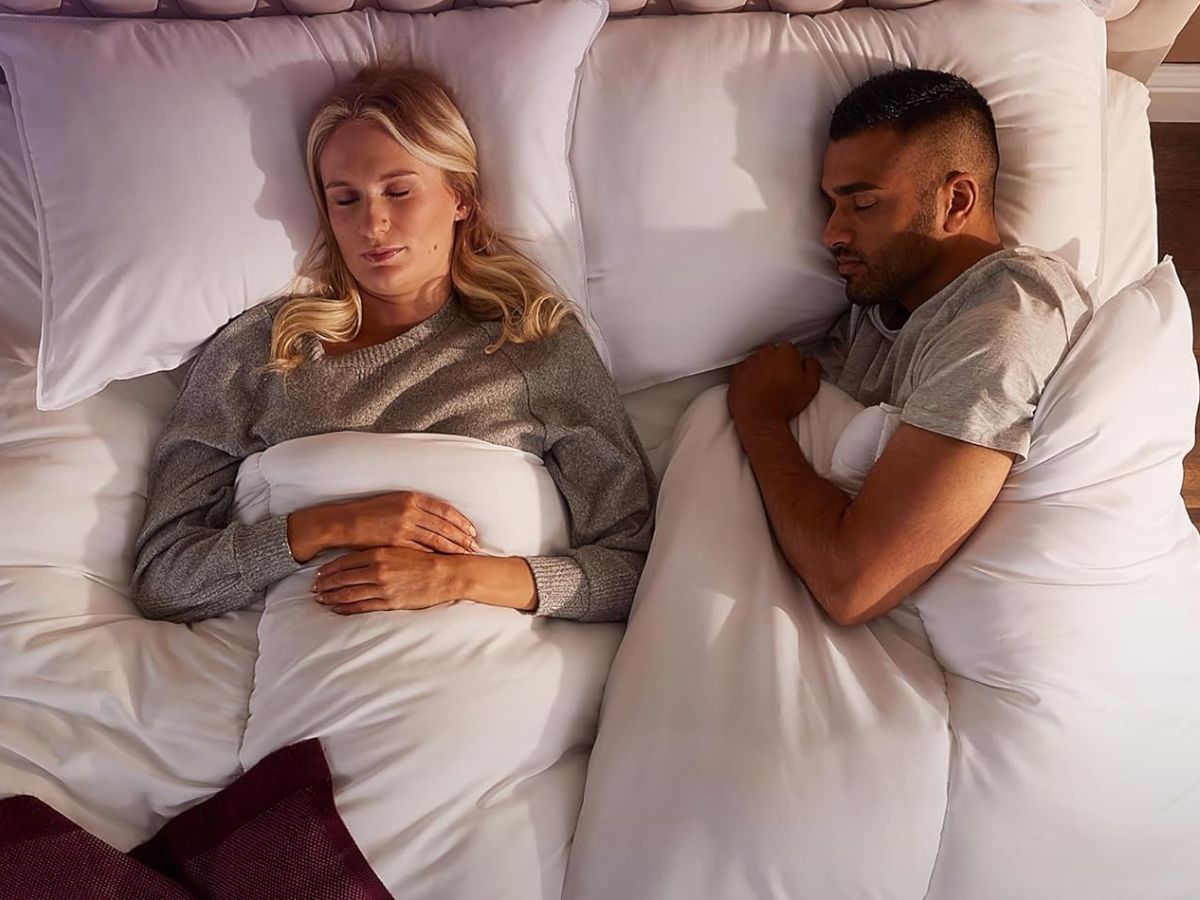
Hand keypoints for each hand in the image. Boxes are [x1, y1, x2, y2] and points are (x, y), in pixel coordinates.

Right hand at [289, 491, 477, 562]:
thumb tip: (439, 517)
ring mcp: (403, 526)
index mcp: (412, 498)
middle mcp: (411, 510)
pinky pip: (421, 550)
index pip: (445, 510)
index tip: (473, 530)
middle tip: (475, 546)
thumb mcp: (396, 502)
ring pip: (437, 538)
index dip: (461, 521)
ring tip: (466, 554)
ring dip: (454, 547)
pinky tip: (445, 561)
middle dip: (462, 536)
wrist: (346, 522)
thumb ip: (418, 507)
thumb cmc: (371, 512)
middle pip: (445, 525)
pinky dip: (436, 555)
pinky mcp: (396, 542)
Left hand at [311, 547, 459, 614]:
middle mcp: (377, 570)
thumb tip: (363, 555)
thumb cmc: (426, 558)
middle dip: (326, 585)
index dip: (330, 569)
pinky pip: (363, 607)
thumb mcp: (401, 547)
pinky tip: (338, 610)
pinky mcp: (390, 602)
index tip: (319, 574)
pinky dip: (347, 609)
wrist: (446, 573)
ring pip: (349, 593)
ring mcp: (382, 587)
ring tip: (321, 600)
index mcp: (379, 553)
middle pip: (343, 578)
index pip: (345, 561)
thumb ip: (381, 551)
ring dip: (332, 597)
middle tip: (313, 589)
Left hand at [728, 343, 821, 430]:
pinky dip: (749, 377)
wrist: (761, 419)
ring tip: (768, 388)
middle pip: (773, 353)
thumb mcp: (811, 385)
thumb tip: (810, 361)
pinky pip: (744, 370)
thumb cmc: (783, 404)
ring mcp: (749, 362)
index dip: (793, 362)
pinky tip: (756, 390)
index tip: (794, 372)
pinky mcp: (737, 372)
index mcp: (785, 352)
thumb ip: (813, 366)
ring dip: (762, 370)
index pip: (791, 349)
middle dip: (777, 364)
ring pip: (758, 361)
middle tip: (782, 381)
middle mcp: (766, 354)